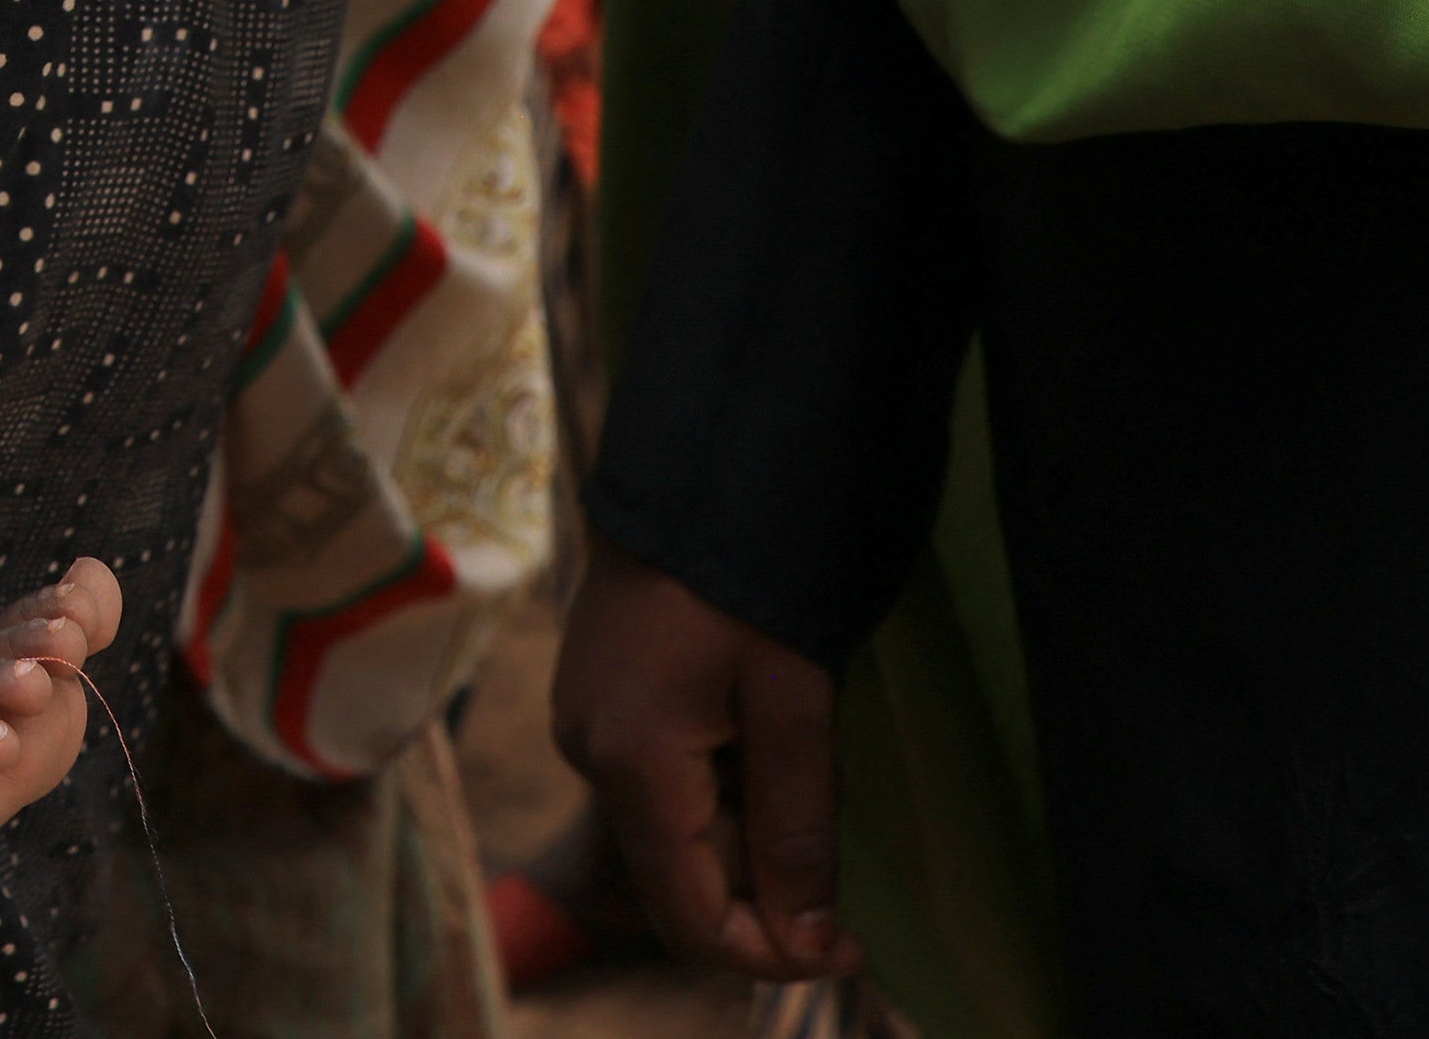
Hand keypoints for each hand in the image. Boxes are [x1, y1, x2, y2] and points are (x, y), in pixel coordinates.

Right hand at [557, 534, 858, 980]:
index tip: (848, 948)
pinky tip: (753, 730)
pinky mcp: (591, 700)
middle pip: (679, 879)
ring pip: (671, 832)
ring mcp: (580, 724)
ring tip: (794, 752)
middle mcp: (586, 754)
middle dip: (763, 883)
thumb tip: (809, 941)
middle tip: (832, 826)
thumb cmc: (749, 577)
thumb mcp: (794, 702)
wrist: (690, 473)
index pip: (690, 918)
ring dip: (742, 828)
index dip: (770, 954)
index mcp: (631, 764)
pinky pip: (655, 784)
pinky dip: (715, 788)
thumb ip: (797, 827)